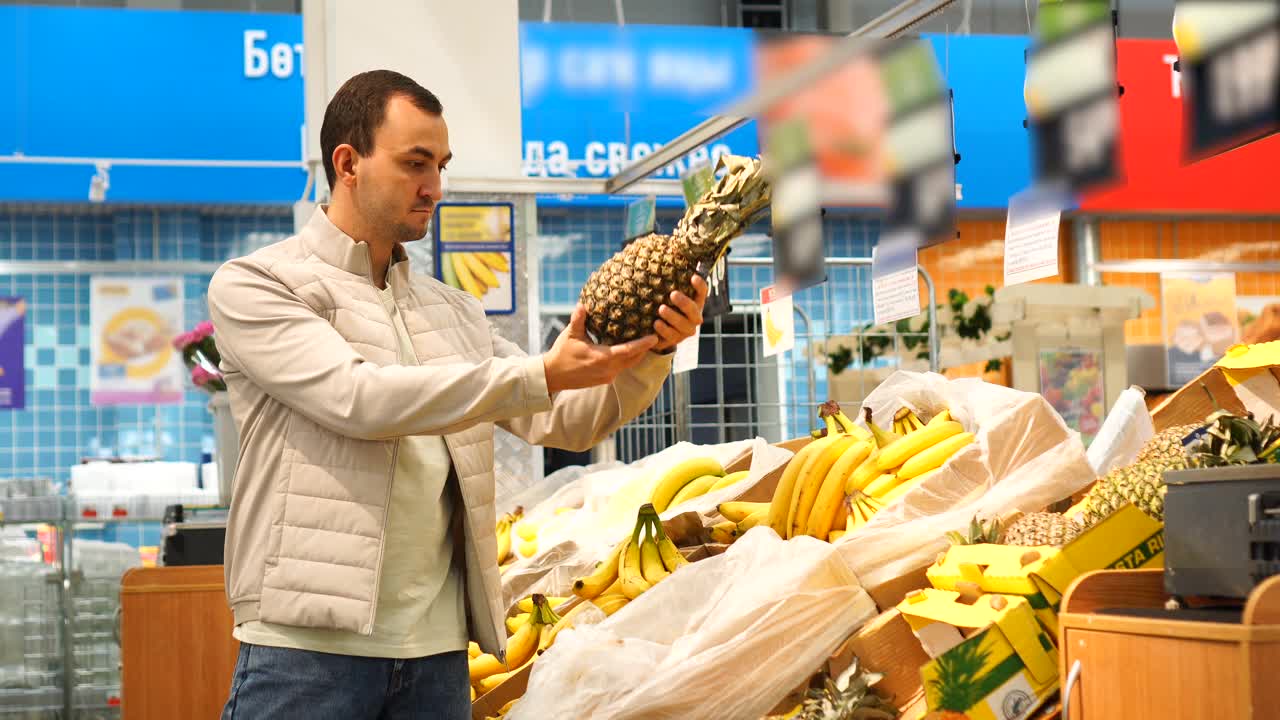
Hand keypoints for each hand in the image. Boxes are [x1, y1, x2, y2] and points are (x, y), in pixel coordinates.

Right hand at [543, 305, 658, 393]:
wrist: (552, 376)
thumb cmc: (561, 354)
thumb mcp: (570, 335)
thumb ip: (578, 320)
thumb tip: (583, 304)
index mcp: (602, 358)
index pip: (628, 351)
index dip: (643, 344)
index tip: (655, 337)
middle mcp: (608, 370)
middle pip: (633, 359)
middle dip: (644, 349)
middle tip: (654, 336)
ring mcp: (606, 377)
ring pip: (628, 365)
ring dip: (636, 355)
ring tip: (644, 343)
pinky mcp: (603, 380)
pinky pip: (620, 369)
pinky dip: (626, 360)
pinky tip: (626, 351)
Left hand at [652, 274, 708, 351]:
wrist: (656, 332)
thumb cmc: (664, 305)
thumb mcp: (665, 291)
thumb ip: (669, 277)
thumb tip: (666, 249)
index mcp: (695, 303)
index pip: (702, 293)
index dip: (700, 285)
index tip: (693, 277)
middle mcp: (694, 318)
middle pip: (694, 311)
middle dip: (685, 303)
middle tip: (672, 294)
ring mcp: (685, 331)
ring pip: (684, 326)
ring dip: (673, 317)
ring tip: (661, 309)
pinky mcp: (674, 341)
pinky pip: (671, 337)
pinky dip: (664, 330)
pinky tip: (656, 323)